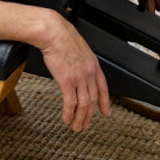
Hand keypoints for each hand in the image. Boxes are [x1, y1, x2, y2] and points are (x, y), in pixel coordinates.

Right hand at [38, 12, 110, 130]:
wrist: (54, 32)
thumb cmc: (63, 37)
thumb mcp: (80, 49)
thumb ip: (83, 62)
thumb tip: (80, 69)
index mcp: (94, 65)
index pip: (103, 88)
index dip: (105, 102)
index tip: (105, 112)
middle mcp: (89, 73)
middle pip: (93, 100)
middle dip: (89, 116)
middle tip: (85, 125)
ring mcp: (79, 78)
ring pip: (84, 105)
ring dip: (80, 119)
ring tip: (76, 127)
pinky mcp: (67, 81)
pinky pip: (70, 103)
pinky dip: (69, 113)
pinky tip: (66, 118)